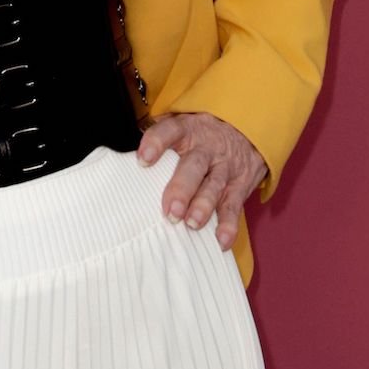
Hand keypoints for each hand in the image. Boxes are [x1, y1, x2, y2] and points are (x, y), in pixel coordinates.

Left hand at [136, 112, 267, 249]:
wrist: (246, 129)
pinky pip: (234, 205)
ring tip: (192, 224)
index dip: (156, 143)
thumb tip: (122, 167)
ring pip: (214, 185)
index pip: (170, 131)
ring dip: (203, 206)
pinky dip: (228, 224)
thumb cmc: (200, 136)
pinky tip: (221, 240)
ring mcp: (224, 167)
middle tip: (170, 210)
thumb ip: (159, 143)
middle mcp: (206, 148)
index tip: (143, 160)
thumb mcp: (183, 128)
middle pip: (193, 165)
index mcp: (187, 130)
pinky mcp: (239, 185)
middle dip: (181, 188)